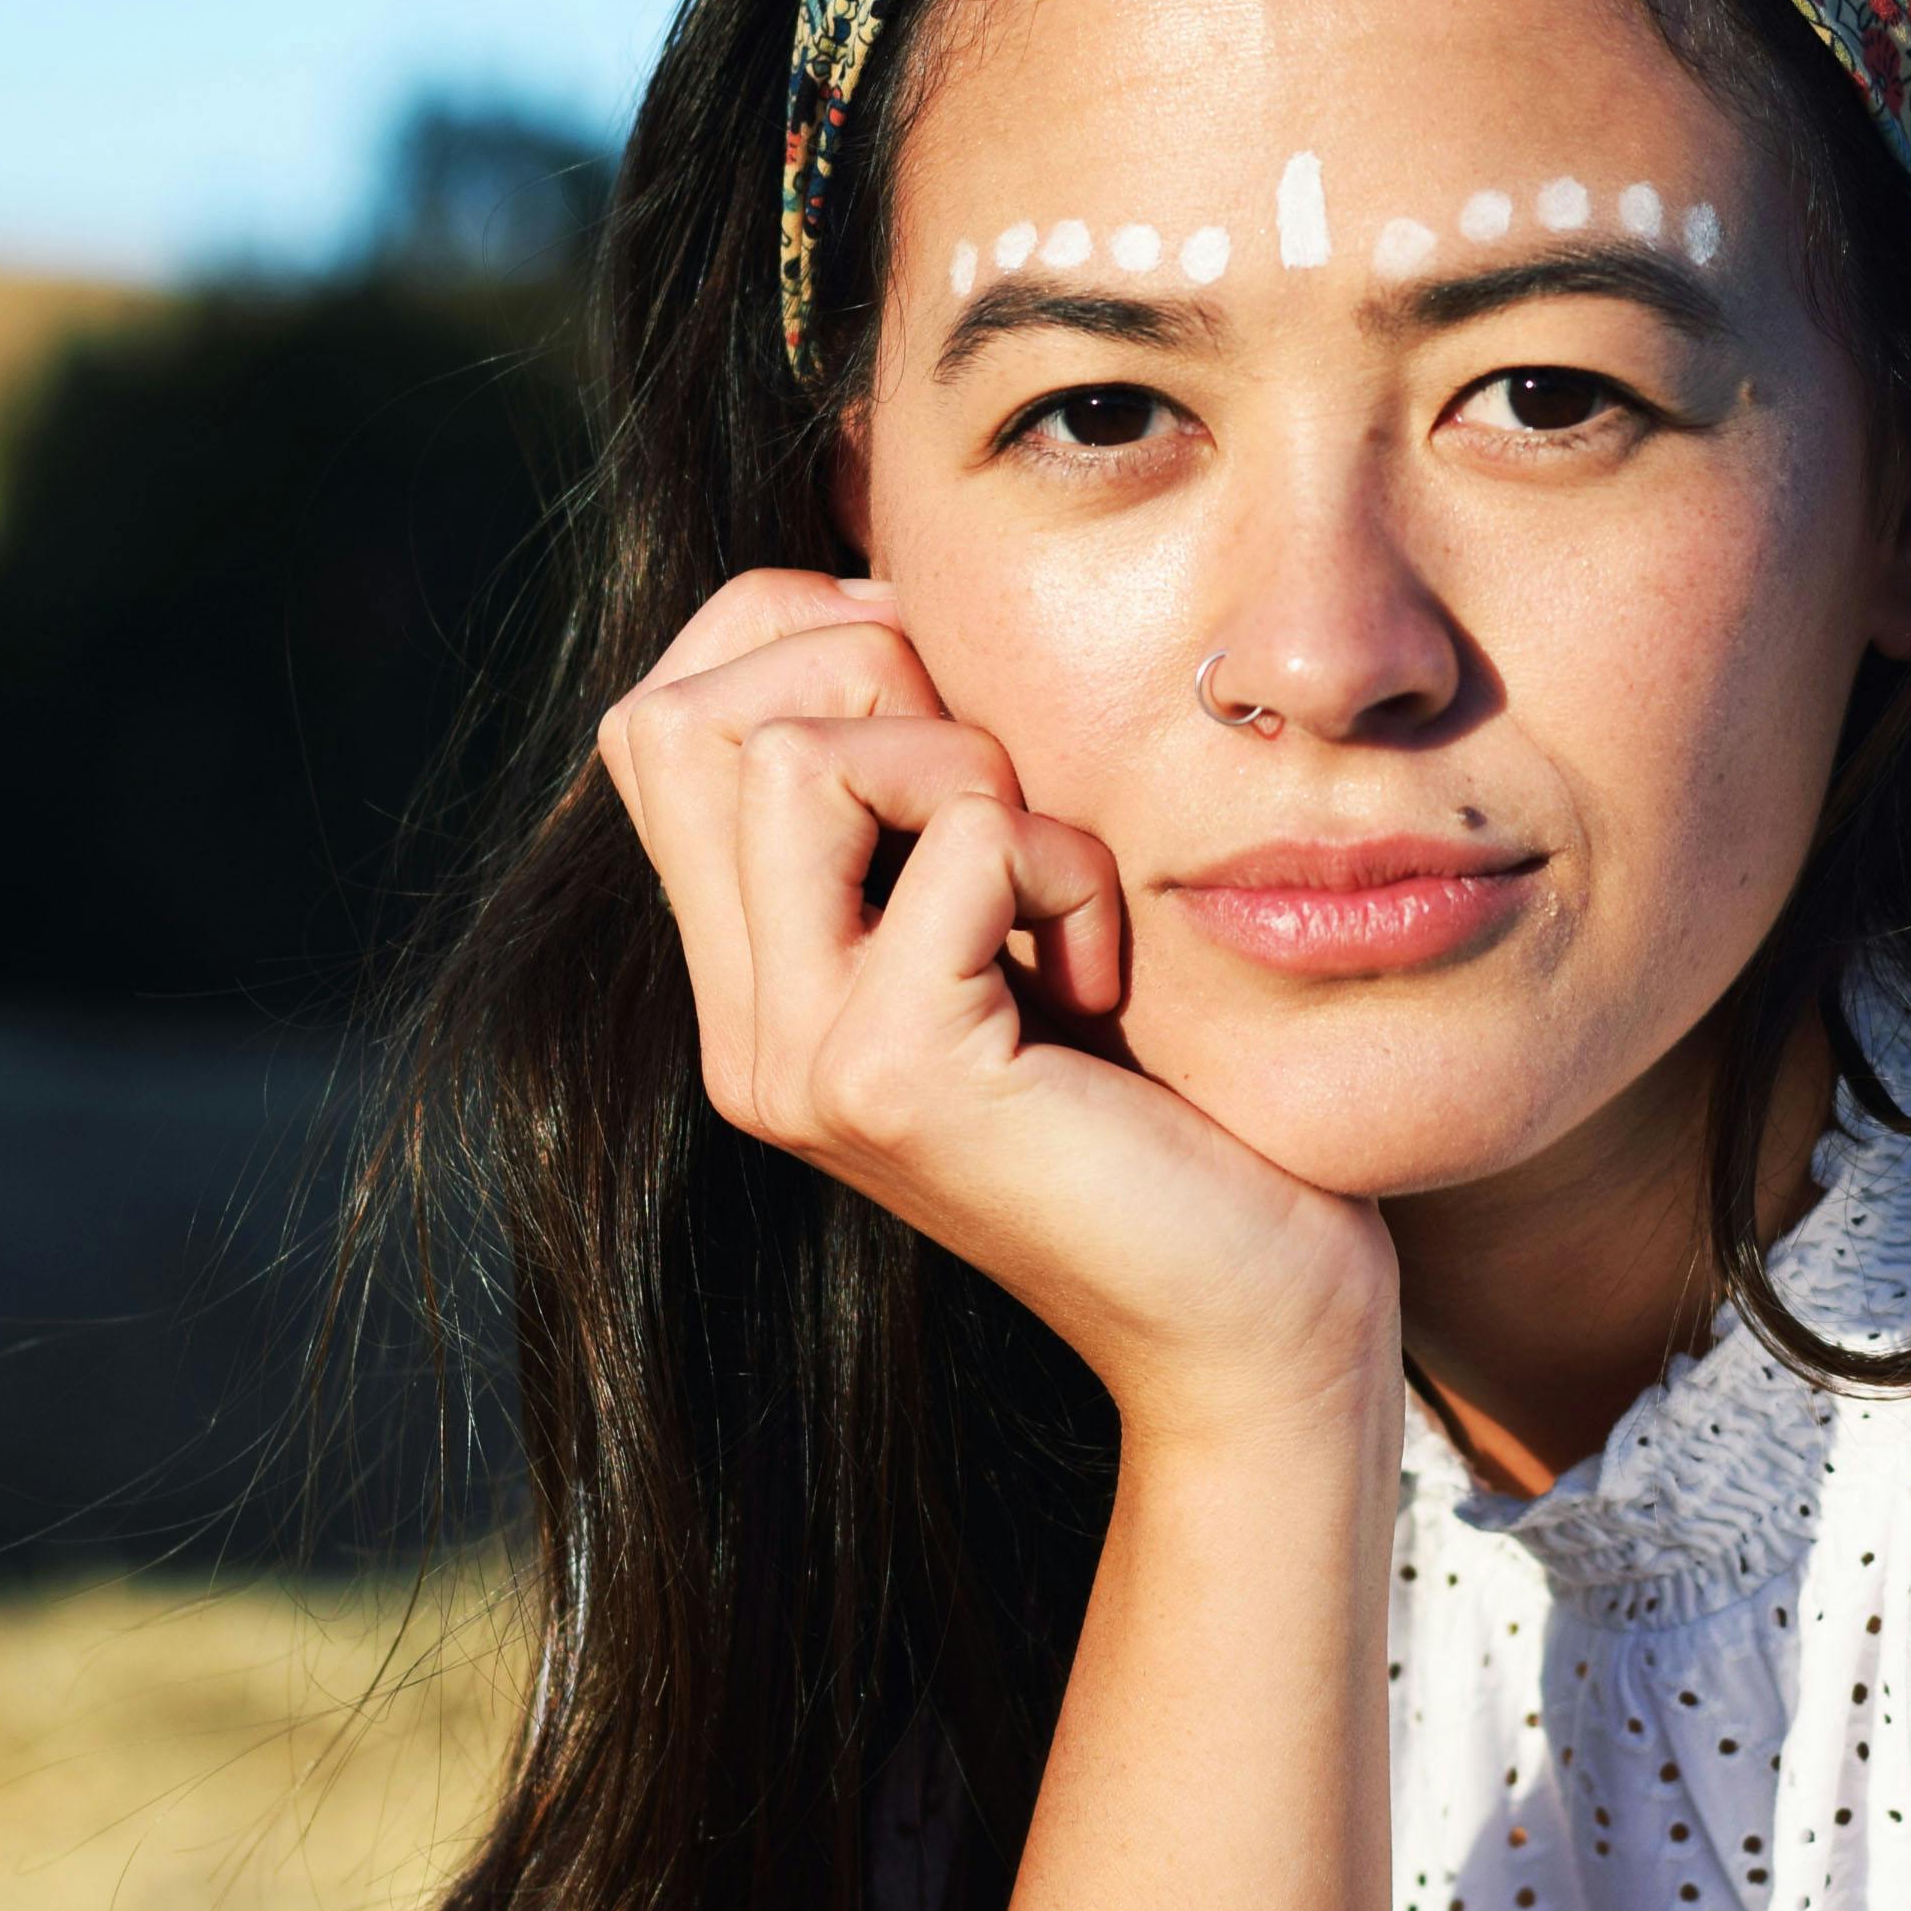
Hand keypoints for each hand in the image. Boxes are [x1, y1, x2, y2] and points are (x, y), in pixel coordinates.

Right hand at [595, 567, 1398, 1445]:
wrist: (1250, 1321)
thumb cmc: (1176, 1106)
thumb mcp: (1019, 921)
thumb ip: (929, 802)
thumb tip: (893, 589)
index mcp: (757, 986)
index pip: (661, 719)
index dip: (799, 647)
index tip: (954, 710)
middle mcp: (744, 1031)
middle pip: (686, 716)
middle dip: (871, 681)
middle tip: (1010, 791)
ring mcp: (797, 1062)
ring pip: (789, 754)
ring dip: (969, 766)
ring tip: (1055, 888)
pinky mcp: (892, 1078)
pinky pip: (969, 837)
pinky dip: (1066, 864)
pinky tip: (1105, 975)